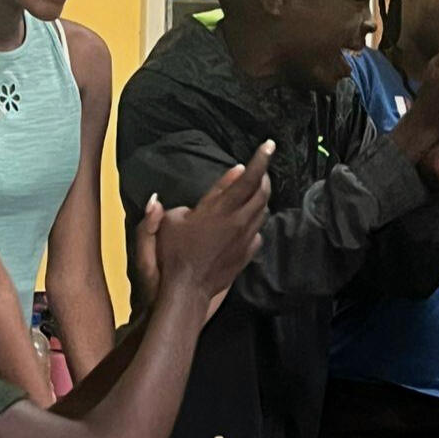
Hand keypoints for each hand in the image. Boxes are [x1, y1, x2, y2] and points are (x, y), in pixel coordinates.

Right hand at [154, 142, 272, 299]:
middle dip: (263, 175)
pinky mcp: (246, 253)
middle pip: (261, 192)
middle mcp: (237, 221)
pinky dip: (256, 220)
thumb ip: (179, 204)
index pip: (245, 178)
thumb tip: (187, 188)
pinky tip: (248, 219)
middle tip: (260, 167)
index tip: (269, 145)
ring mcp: (245, 239)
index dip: (259, 159)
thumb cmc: (172, 255)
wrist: (186, 292)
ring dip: (261, 197)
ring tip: (255, 189)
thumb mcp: (169, 223)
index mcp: (219, 210)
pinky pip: (259, 231)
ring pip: (263, 211)